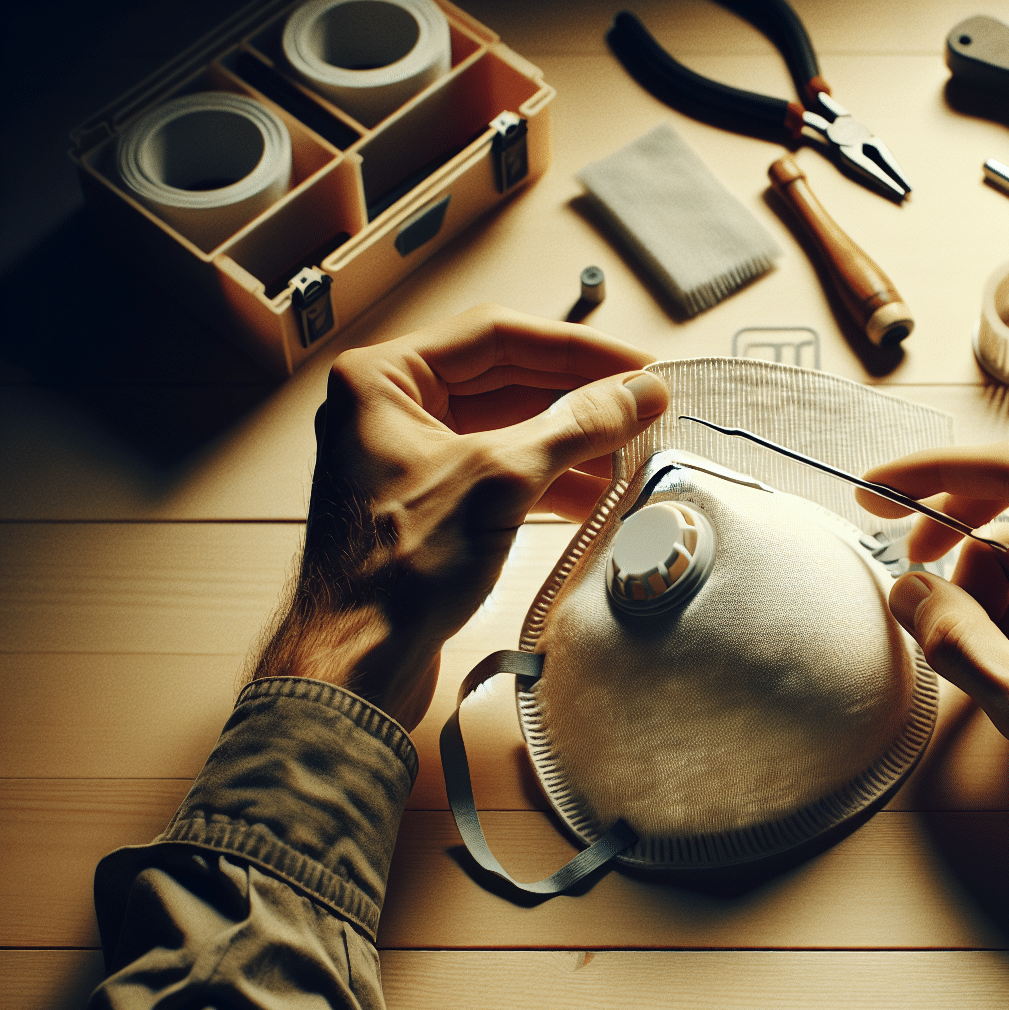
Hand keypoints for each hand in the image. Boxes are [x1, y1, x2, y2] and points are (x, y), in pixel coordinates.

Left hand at [253, 304, 668, 729]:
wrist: (356, 665)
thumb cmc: (394, 573)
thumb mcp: (501, 481)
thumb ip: (576, 426)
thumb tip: (637, 393)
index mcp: (383, 379)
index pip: (498, 336)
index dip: (577, 349)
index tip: (635, 367)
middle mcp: (389, 408)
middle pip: (506, 379)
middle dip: (578, 397)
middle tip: (642, 406)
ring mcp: (408, 457)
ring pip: (508, 427)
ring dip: (570, 440)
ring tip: (630, 450)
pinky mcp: (428, 503)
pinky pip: (499, 469)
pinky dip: (549, 476)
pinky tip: (597, 491)